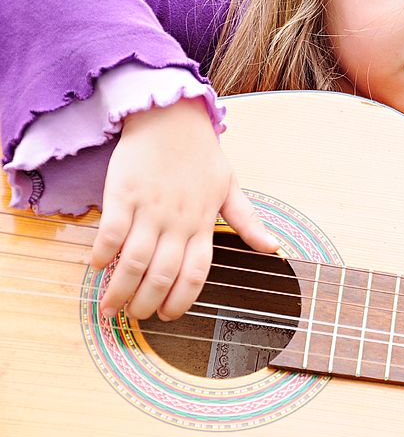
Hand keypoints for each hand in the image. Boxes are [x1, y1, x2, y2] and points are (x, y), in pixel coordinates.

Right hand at [91, 98, 278, 320]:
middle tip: (135, 319)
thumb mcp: (231, 187)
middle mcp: (177, 222)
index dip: (182, 299)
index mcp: (203, 223)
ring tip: (110, 309)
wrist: (170, 117)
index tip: (169, 316)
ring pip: (135, 260)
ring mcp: (149, 209)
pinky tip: (96, 268)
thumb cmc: (201, 154)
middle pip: (162, 274)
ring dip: (121, 289)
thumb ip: (248, 222)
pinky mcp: (123, 194)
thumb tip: (273, 248)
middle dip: (148, 303)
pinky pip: (111, 231)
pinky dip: (103, 253)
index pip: (197, 273)